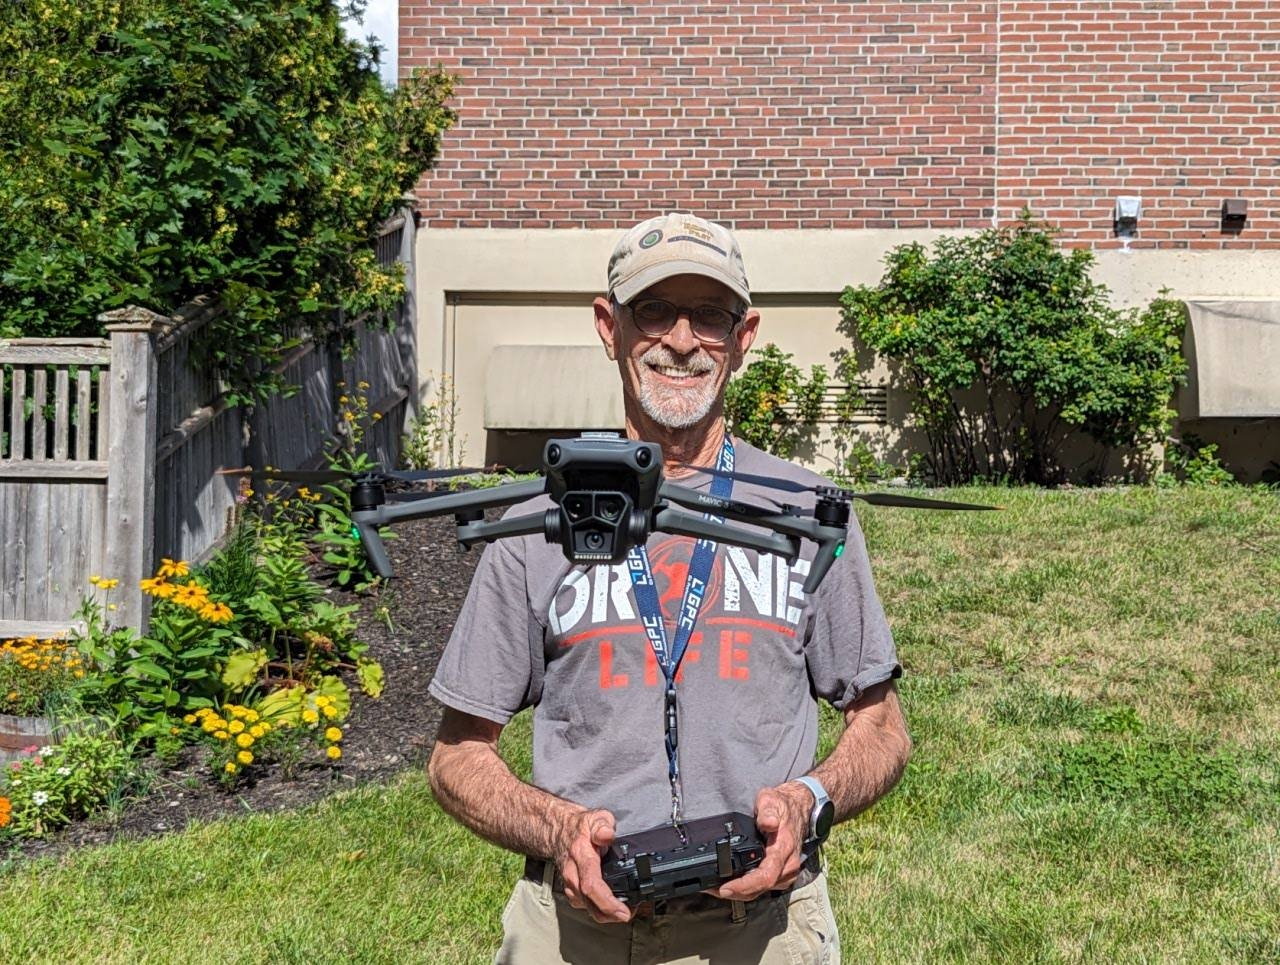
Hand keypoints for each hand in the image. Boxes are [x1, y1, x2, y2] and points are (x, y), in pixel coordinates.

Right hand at [554, 807, 632, 923]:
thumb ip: (603, 825)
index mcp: (581, 856)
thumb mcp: (596, 817)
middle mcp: (573, 874)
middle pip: (589, 903)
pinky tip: (611, 907)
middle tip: (630, 914)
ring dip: (606, 914)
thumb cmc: (580, 826)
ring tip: (624, 910)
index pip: (591, 885)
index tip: (623, 911)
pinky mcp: (571, 890)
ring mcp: (570, 884)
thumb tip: (607, 835)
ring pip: (587, 908)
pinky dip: (599, 910)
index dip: (608, 902)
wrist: (559, 830)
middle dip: (611, 915)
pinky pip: (585, 906)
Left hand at [710, 782, 810, 901]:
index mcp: (784, 849)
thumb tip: (767, 822)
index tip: (725, 888)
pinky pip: (762, 887)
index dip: (744, 886)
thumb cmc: (782, 805)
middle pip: (760, 889)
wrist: (797, 808)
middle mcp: (787, 866)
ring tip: (715, 887)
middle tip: (712, 889)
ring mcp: (785, 873)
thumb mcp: (772, 800)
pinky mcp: (781, 875)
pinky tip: (731, 883)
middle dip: (735, 893)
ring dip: (739, 893)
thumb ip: (768, 811)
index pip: (765, 876)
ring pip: (760, 891)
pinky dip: (745, 888)